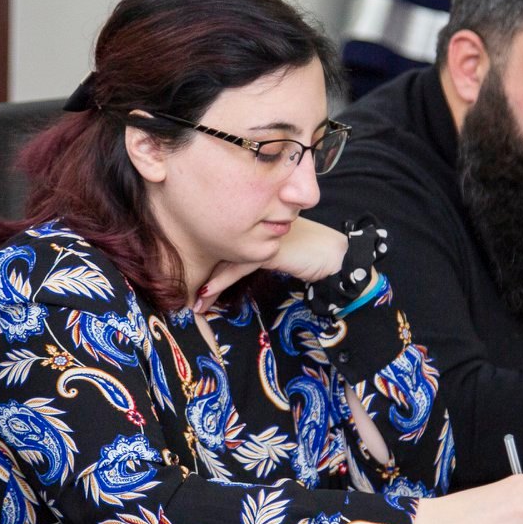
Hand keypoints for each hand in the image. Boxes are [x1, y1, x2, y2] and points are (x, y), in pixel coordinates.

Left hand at [196, 216, 346, 308]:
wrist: (336, 257)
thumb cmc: (307, 254)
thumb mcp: (274, 256)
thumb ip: (251, 256)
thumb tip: (223, 274)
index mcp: (255, 222)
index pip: (224, 237)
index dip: (206, 258)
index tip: (193, 280)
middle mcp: (257, 224)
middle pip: (221, 246)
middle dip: (202, 271)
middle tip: (187, 294)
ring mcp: (265, 233)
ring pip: (227, 256)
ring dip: (210, 280)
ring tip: (196, 301)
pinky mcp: (272, 248)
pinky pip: (241, 265)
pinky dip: (223, 279)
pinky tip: (208, 291)